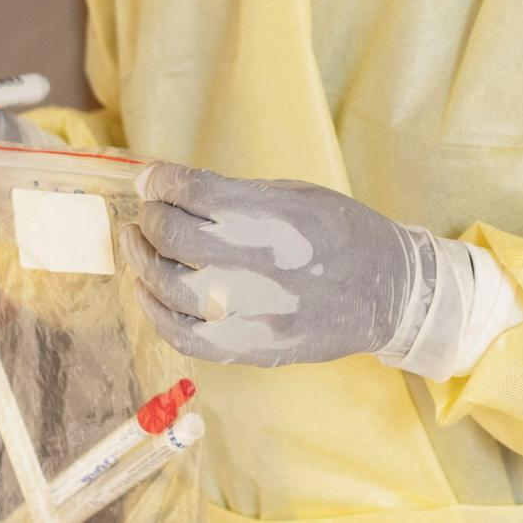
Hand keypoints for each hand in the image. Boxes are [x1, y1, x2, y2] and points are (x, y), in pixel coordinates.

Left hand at [122, 163, 433, 366]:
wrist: (386, 291)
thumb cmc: (342, 232)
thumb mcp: (296, 195)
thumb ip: (237, 196)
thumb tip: (177, 189)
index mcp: (275, 217)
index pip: (195, 193)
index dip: (162, 180)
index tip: (150, 176)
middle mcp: (257, 264)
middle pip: (173, 236)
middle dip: (151, 215)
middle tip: (147, 208)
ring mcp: (249, 311)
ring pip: (167, 286)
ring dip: (142, 259)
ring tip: (136, 241)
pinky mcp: (246, 347)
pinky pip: (180, 333)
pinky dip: (154, 309)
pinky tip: (148, 288)